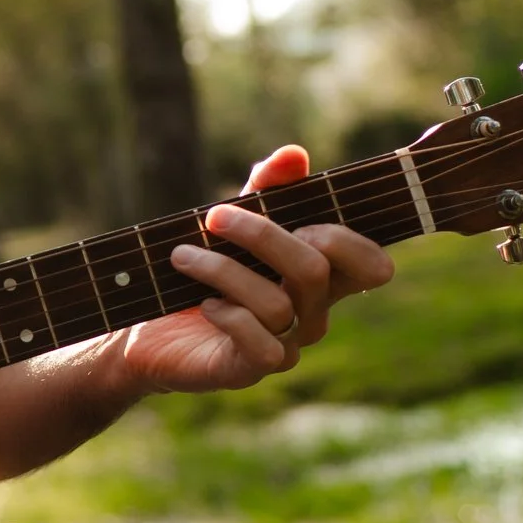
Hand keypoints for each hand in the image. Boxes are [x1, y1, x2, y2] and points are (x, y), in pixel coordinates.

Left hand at [116, 145, 395, 395]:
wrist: (150, 329)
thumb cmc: (201, 272)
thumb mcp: (232, 224)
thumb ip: (265, 190)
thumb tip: (293, 153)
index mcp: (320, 278)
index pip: (371, 266)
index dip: (349, 240)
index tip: (295, 215)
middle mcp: (312, 314)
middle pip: (315, 270)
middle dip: (263, 235)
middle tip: (215, 217)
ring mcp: (285, 345)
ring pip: (277, 303)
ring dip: (221, 270)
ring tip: (181, 255)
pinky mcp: (250, 369)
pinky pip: (260, 343)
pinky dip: (229, 315)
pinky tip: (204, 303)